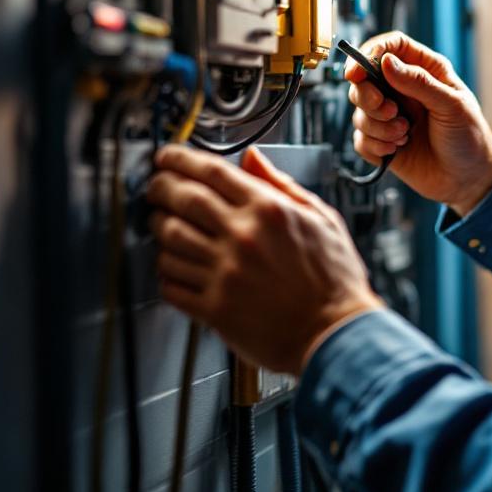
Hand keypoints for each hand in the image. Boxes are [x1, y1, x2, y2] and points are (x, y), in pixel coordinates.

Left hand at [147, 145, 382, 375]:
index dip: (180, 159)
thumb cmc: (334, 280)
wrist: (335, 333)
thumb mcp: (321, 219)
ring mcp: (225, 274)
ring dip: (158, 227)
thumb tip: (252, 159)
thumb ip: (282, 185)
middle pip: (182, 199)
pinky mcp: (214, 308)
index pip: (212, 172)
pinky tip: (173, 266)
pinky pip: (171, 283)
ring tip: (161, 224)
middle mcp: (243, 238)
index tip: (168, 157)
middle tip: (155, 186)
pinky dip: (164, 271)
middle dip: (160, 187)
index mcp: (269, 211)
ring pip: (169, 240)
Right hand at [345, 31, 491, 215]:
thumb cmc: (470, 138)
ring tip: (404, 134)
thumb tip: (387, 62)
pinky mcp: (383, 142)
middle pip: (364, 79)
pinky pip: (361, 139)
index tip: (356, 72)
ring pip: (360, 111)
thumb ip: (419, 83)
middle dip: (368, 96)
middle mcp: (404, 91)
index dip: (371, 52)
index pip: (391, 47)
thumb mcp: (451, 106)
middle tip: (389, 110)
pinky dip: (375, 145)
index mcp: (425, 72)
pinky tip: (397, 150)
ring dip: (378, 126)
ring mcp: (391, 117)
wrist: (470, 180)